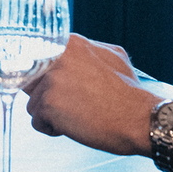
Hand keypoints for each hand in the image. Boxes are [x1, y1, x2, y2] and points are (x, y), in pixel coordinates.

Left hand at [21, 33, 159, 155]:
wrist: (140, 118)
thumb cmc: (130, 92)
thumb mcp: (113, 56)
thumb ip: (86, 52)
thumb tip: (73, 53)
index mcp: (70, 43)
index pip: (38, 57)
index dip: (45, 76)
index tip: (54, 86)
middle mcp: (56, 57)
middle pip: (33, 80)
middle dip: (47, 95)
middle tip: (71, 104)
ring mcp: (50, 80)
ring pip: (33, 102)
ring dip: (51, 114)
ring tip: (78, 116)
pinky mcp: (48, 104)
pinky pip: (37, 122)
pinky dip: (52, 129)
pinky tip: (74, 126)